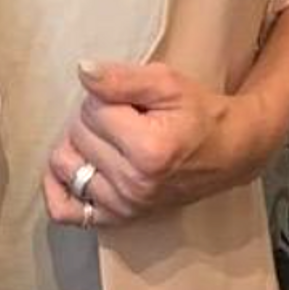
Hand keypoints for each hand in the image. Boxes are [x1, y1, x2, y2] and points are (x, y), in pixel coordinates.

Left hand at [43, 61, 288, 229]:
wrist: (230, 153)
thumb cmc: (200, 115)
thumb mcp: (169, 84)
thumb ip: (123, 77)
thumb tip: (82, 71)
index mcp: (148, 149)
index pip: (92, 108)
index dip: (106, 95)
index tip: (131, 100)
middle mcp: (133, 184)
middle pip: (77, 135)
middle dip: (94, 117)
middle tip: (124, 117)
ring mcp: (124, 206)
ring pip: (64, 165)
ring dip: (77, 145)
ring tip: (105, 138)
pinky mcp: (118, 218)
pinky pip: (64, 210)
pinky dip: (58, 188)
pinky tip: (75, 167)